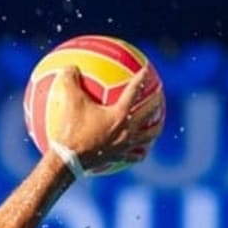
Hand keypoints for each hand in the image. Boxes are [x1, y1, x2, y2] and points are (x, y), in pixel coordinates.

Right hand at [49, 66, 164, 170]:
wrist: (68, 160)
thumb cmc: (70, 130)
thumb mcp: (69, 103)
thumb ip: (69, 82)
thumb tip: (69, 67)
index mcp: (119, 113)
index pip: (133, 91)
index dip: (140, 79)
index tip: (146, 71)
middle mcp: (127, 128)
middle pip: (149, 112)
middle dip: (156, 101)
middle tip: (159, 95)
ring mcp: (125, 145)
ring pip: (149, 135)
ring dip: (156, 128)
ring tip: (158, 123)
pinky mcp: (119, 157)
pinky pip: (134, 156)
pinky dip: (139, 153)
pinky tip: (140, 152)